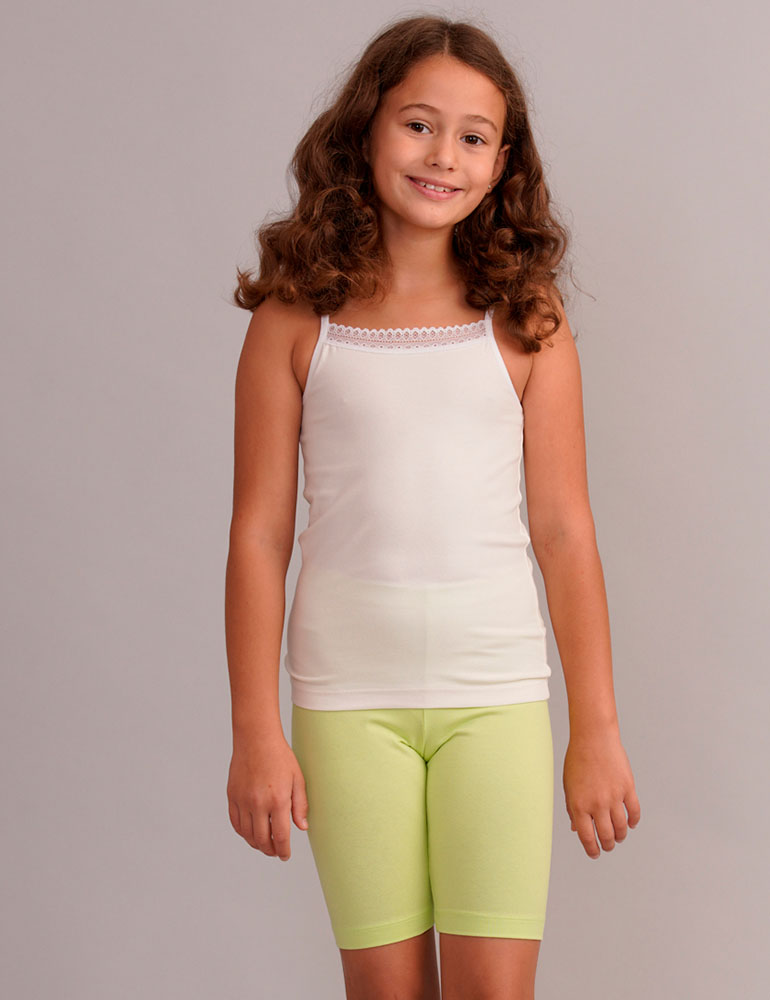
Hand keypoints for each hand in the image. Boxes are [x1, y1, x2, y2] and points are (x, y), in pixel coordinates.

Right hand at [227, 733, 308, 860]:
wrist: (256, 739)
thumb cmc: (280, 756)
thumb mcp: (298, 778)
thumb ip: (300, 805)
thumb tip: (302, 828)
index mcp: (278, 800)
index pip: (280, 836)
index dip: (283, 850)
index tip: (285, 856)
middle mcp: (258, 803)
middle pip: (262, 840)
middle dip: (270, 850)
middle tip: (276, 851)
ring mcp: (243, 800)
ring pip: (247, 834)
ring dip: (256, 844)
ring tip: (265, 844)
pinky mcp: (232, 796)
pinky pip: (236, 822)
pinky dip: (243, 832)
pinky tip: (251, 832)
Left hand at [562, 728, 640, 858]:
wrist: (593, 738)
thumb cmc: (577, 760)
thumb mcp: (568, 785)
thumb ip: (572, 808)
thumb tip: (576, 829)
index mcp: (578, 805)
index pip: (587, 837)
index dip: (592, 849)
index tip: (595, 853)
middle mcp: (596, 804)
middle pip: (606, 836)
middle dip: (607, 845)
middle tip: (608, 846)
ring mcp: (614, 796)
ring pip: (621, 828)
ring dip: (620, 836)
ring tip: (618, 837)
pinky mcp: (628, 788)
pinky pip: (634, 812)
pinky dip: (634, 821)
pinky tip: (630, 824)